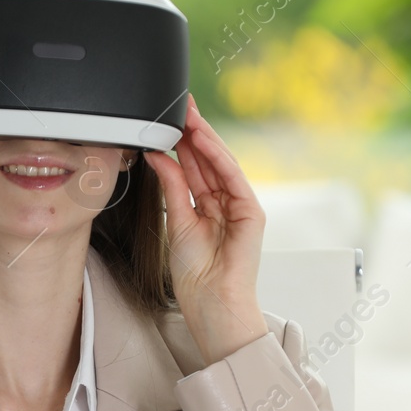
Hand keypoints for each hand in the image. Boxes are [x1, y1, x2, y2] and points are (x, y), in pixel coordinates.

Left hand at [146, 94, 269, 364]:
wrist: (213, 305)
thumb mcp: (176, 222)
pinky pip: (233, 178)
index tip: (166, 119)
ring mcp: (240, 206)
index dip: (181, 141)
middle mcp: (225, 202)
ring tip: (188, 115)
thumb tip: (158, 157)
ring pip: (220, 163)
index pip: (194, 166)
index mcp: (207, 206)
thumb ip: (171, 187)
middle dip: (193, 131)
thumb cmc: (196, 276)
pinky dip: (218, 158)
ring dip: (205, 138)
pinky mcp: (251, 212)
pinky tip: (204, 141)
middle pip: (208, 159)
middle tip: (178, 105)